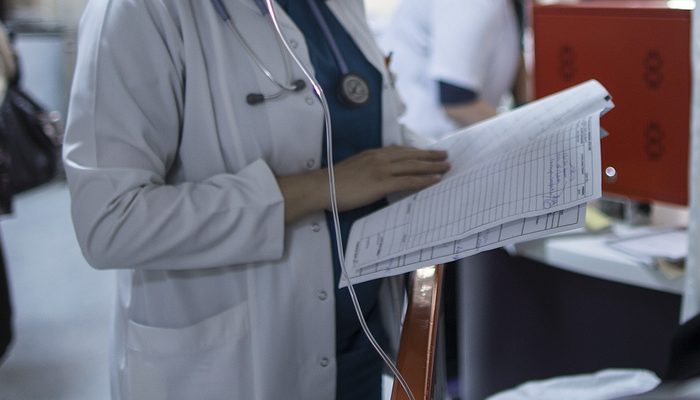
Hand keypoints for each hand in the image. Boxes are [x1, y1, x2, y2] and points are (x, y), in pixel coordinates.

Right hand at [277, 146, 449, 223]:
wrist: (323, 187)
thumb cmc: (334, 183)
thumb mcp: (355, 168)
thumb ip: (369, 168)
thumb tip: (379, 175)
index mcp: (373, 154)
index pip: (400, 151)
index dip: (416, 152)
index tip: (428, 152)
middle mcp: (380, 158)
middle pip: (411, 156)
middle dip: (429, 156)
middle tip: (444, 156)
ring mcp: (382, 170)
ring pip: (413, 166)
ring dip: (432, 166)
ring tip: (446, 166)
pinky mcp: (382, 183)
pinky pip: (408, 181)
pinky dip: (424, 180)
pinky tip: (435, 180)